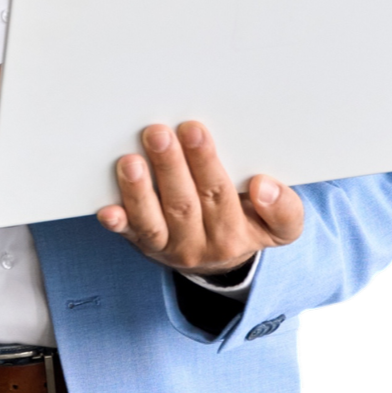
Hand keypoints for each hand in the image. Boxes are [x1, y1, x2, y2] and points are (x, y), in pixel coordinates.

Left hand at [97, 122, 304, 276]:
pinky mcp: (146, 245)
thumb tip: (264, 186)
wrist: (220, 259)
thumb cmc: (247, 221)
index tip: (225, 156)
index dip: (226, 177)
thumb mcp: (278, 223)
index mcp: (243, 234)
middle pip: (190, 204)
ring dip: (141, 191)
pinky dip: (119, 222)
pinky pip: (131, 235)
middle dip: (174, 167)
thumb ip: (283, 207)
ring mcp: (174, 247)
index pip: (231, 202)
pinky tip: (108, 210)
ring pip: (156, 221)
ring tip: (131, 162)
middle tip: (161, 133)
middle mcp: (208, 244)